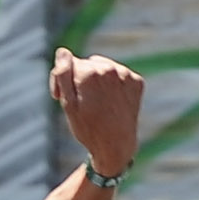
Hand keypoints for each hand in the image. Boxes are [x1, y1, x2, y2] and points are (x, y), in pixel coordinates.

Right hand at [49, 48, 142, 179]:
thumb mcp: (68, 104)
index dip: (62, 81)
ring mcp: (125, 74)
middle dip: (81, 79)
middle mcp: (109, 69)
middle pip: (86, 64)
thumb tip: (63, 52)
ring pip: (103, 67)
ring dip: (98, 79)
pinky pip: (119, 74)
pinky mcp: (137, 81)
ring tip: (98, 103)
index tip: (61, 98)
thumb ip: (63, 75)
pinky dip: (114, 84)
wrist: (117, 147)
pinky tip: (111, 101)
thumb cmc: (88, 128)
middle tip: (82, 104)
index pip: (68, 63)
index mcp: (89, 73)